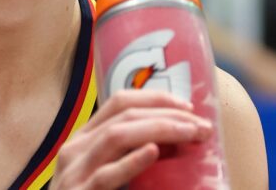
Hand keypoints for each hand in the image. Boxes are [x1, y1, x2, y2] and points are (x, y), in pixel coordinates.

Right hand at [51, 90, 212, 188]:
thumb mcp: (103, 171)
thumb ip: (125, 155)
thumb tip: (170, 141)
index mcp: (83, 139)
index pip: (119, 102)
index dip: (156, 99)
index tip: (188, 106)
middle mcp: (75, 149)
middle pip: (123, 115)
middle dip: (167, 114)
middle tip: (200, 125)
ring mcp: (75, 172)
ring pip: (116, 136)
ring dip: (159, 130)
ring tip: (189, 135)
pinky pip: (107, 175)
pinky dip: (132, 162)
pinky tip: (153, 153)